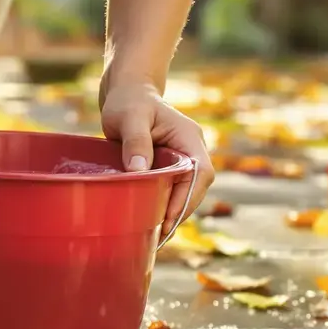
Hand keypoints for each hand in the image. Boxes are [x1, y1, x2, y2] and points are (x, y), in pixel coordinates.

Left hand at [100, 79, 213, 236]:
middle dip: (180, 211)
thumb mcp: (130, 118)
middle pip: (196, 187)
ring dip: (172, 211)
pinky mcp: (168, 166)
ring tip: (154, 235)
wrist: (127, 93)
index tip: (169, 218)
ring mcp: (181, 159)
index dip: (187, 198)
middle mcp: (190, 150)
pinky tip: (149, 219)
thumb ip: (136, 142)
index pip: (200, 173)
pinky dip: (163, 204)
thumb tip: (139, 171)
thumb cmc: (128, 102)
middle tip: (159, 236)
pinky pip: (172, 188)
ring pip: (185, 191)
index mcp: (189, 139)